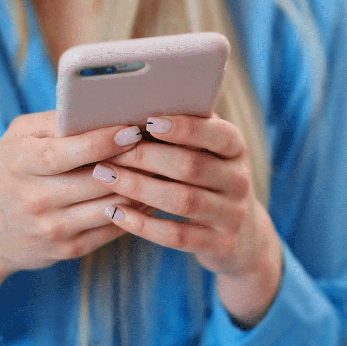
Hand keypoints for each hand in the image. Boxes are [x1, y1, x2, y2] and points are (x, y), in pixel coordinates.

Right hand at [0, 110, 148, 322]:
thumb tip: (100, 108)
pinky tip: (150, 194)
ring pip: (111, 205)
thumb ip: (55, 122)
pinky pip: (113, 228)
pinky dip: (136, 210)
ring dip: (142, 187)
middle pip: (97, 180)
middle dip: (133, 161)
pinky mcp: (68, 250)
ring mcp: (52, 228)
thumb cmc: (9, 171)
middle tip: (161, 144)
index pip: (66, 152)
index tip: (132, 129)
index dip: (102, 141)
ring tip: (162, 167)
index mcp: (21, 163)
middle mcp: (35, 198)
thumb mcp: (17, 139)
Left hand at [94, 113, 283, 325]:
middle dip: (147, 157)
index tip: (149, 121)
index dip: (184, 128)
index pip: (217, 134)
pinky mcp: (220, 244)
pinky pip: (177, 236)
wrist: (242, 235)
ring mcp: (232, 215)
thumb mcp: (208, 152)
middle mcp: (239, 180)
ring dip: (139, 188)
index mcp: (236, 149)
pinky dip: (143, 225)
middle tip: (110, 151)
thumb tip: (139, 100)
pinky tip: (116, 212)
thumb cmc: (208, 179)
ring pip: (182, 201)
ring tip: (104, 175)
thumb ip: (186, 130)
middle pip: (192, 166)